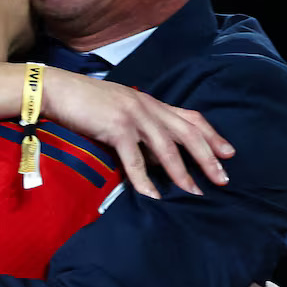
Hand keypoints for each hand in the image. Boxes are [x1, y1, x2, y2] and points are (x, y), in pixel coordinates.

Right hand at [43, 68, 233, 198]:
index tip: (228, 153)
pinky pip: (135, 160)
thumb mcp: (120, 112)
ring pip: (167, 148)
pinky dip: (145, 181)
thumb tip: (156, 160)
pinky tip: (153, 196)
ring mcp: (133, 116)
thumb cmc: (85, 103)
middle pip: (187, 133)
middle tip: (222, 179)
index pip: (190, 118)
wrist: (58, 90)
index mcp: (150, 102)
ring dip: (182, 173)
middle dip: (208, 157)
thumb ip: (140, 130)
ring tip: (194, 193)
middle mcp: (147, 107)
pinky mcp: (116, 127)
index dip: (212, 135)